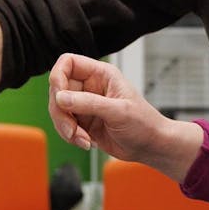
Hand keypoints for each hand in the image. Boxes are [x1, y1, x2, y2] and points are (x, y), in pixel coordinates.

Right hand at [48, 53, 203, 181]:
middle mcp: (90, 86)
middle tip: (72, 129)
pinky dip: (70, 136)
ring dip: (65, 127)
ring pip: (58, 110)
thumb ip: (88, 103)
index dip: (58, 76)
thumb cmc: (144, 123)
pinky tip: (87, 142)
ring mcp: (84, 104)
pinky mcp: (83, 122)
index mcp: (101, 74)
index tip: (59, 97)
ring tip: (84, 139)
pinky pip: (64, 125)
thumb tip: (60, 97)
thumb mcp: (118, 111)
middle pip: (57, 90)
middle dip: (61, 112)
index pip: (68, 63)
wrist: (151, 147)